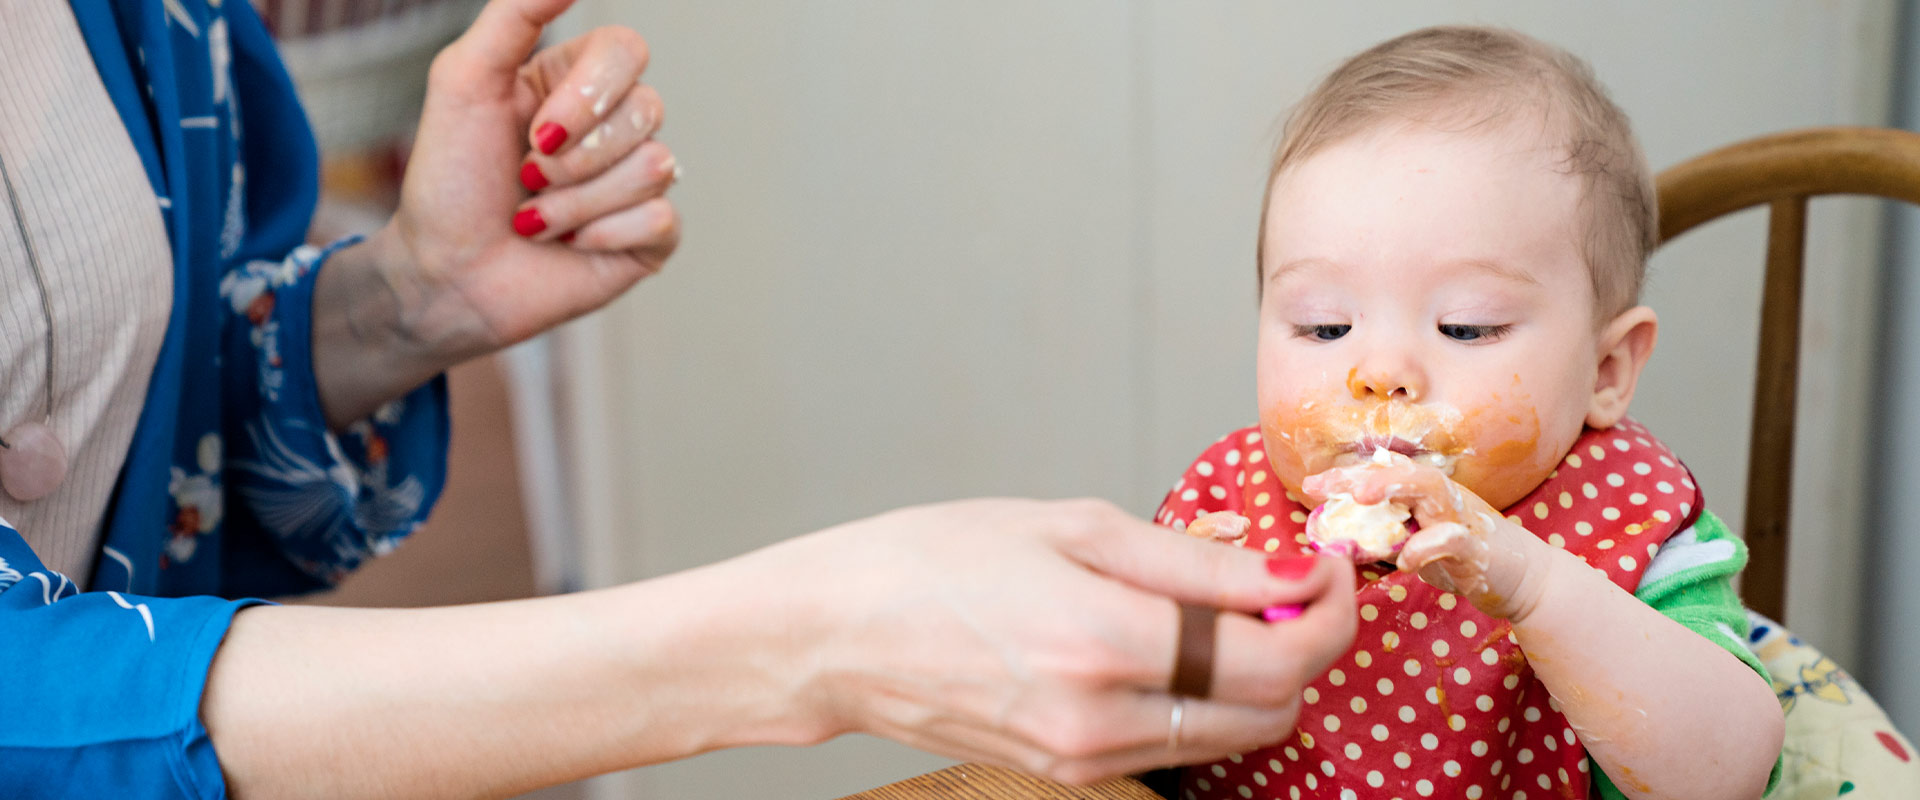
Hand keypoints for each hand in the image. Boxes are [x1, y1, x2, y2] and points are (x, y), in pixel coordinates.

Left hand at [396, 0, 677, 348]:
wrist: (443, 275)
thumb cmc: (448, 180)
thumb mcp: (463, 79)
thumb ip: (515, 13)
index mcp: (576, 80)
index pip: (628, 50)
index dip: (589, 93)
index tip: (535, 130)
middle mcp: (614, 127)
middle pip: (649, 108)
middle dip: (576, 156)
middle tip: (527, 176)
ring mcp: (636, 183)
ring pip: (654, 168)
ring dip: (577, 202)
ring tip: (537, 218)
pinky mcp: (648, 237)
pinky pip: (661, 220)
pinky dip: (601, 234)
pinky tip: (570, 244)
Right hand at [735, 498, 1356, 784]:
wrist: (834, 637)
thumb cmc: (930, 562)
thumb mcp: (1068, 525)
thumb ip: (1194, 561)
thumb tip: (1291, 577)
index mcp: (1105, 638)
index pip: (1277, 654)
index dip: (1330, 611)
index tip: (1330, 567)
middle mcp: (1102, 715)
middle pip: (1273, 707)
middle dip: (1303, 644)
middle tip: (1285, 583)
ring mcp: (1086, 756)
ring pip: (1234, 735)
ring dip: (1258, 676)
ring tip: (1222, 609)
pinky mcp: (1070, 772)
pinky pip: (1178, 745)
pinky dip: (1205, 700)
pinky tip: (1172, 645)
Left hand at [1302, 461, 1551, 619]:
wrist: (1525, 580)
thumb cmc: (1465, 557)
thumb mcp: (1416, 544)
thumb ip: (1385, 535)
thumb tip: (1341, 534)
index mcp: (1426, 495)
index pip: (1382, 475)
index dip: (1345, 477)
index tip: (1310, 485)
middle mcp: (1443, 497)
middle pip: (1401, 471)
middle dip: (1360, 476)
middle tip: (1323, 486)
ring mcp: (1463, 518)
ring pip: (1430, 488)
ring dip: (1395, 488)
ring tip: (1362, 498)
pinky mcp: (1479, 547)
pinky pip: (1453, 538)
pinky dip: (1428, 546)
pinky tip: (1405, 561)